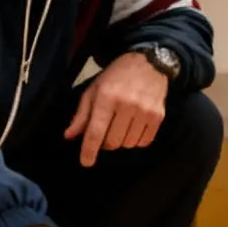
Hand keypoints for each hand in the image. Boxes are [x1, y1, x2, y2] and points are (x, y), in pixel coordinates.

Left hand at [65, 53, 169, 167]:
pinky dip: (135, 140)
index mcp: (107, 97)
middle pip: (113, 142)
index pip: (96, 131)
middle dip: (105, 143)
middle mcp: (127, 105)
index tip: (86, 162)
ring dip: (121, 141)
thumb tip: (69, 136)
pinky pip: (144, 142)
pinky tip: (133, 128)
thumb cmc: (116, 76)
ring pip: (128, 144)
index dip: (89, 150)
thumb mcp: (94, 90)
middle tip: (105, 132)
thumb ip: (82, 114)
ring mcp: (145, 111)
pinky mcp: (158, 116)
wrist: (149, 63)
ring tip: (120, 127)